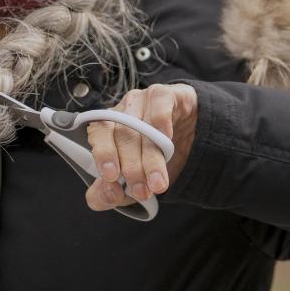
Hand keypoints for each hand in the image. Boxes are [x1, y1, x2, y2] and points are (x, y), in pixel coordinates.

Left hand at [84, 83, 197, 211]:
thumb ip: (109, 192)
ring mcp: (143, 100)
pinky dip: (161, 122)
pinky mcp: (167, 94)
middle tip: (141, 191)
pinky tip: (167, 140)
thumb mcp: (129, 181)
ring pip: (142, 126)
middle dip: (131, 167)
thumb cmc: (151, 157)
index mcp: (106, 128)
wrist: (191, 136)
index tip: (111, 177)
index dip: (104, 155)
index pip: (98, 135)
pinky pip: (160, 103)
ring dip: (149, 157)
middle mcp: (121, 111)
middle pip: (122, 135)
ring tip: (157, 183)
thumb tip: (108, 196)